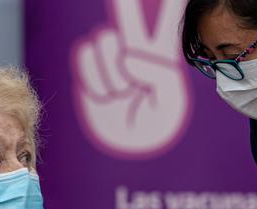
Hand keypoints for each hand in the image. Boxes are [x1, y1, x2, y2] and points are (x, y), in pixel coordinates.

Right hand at [73, 0, 188, 156]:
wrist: (129, 146)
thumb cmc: (155, 127)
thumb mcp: (168, 102)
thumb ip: (156, 74)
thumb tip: (128, 55)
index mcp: (161, 56)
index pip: (166, 18)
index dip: (169, 1)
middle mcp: (136, 51)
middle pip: (129, 14)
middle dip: (124, 2)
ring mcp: (112, 60)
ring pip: (105, 43)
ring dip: (113, 77)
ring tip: (124, 96)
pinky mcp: (92, 70)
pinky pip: (87, 57)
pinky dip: (97, 83)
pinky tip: (109, 97)